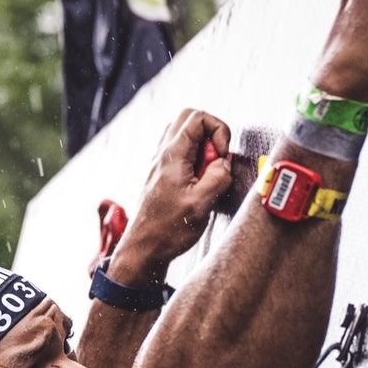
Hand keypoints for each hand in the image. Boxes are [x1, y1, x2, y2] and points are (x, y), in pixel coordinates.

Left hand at [111, 109, 235, 281]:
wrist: (143, 249)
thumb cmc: (167, 231)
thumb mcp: (202, 204)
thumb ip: (218, 177)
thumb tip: (224, 164)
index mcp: (172, 155)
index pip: (198, 117)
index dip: (218, 130)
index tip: (223, 155)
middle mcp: (163, 154)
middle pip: (189, 118)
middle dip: (211, 133)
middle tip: (217, 159)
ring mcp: (160, 164)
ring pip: (184, 134)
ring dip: (202, 147)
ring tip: (207, 172)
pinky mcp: (161, 175)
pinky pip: (180, 152)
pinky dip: (194, 159)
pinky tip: (199, 181)